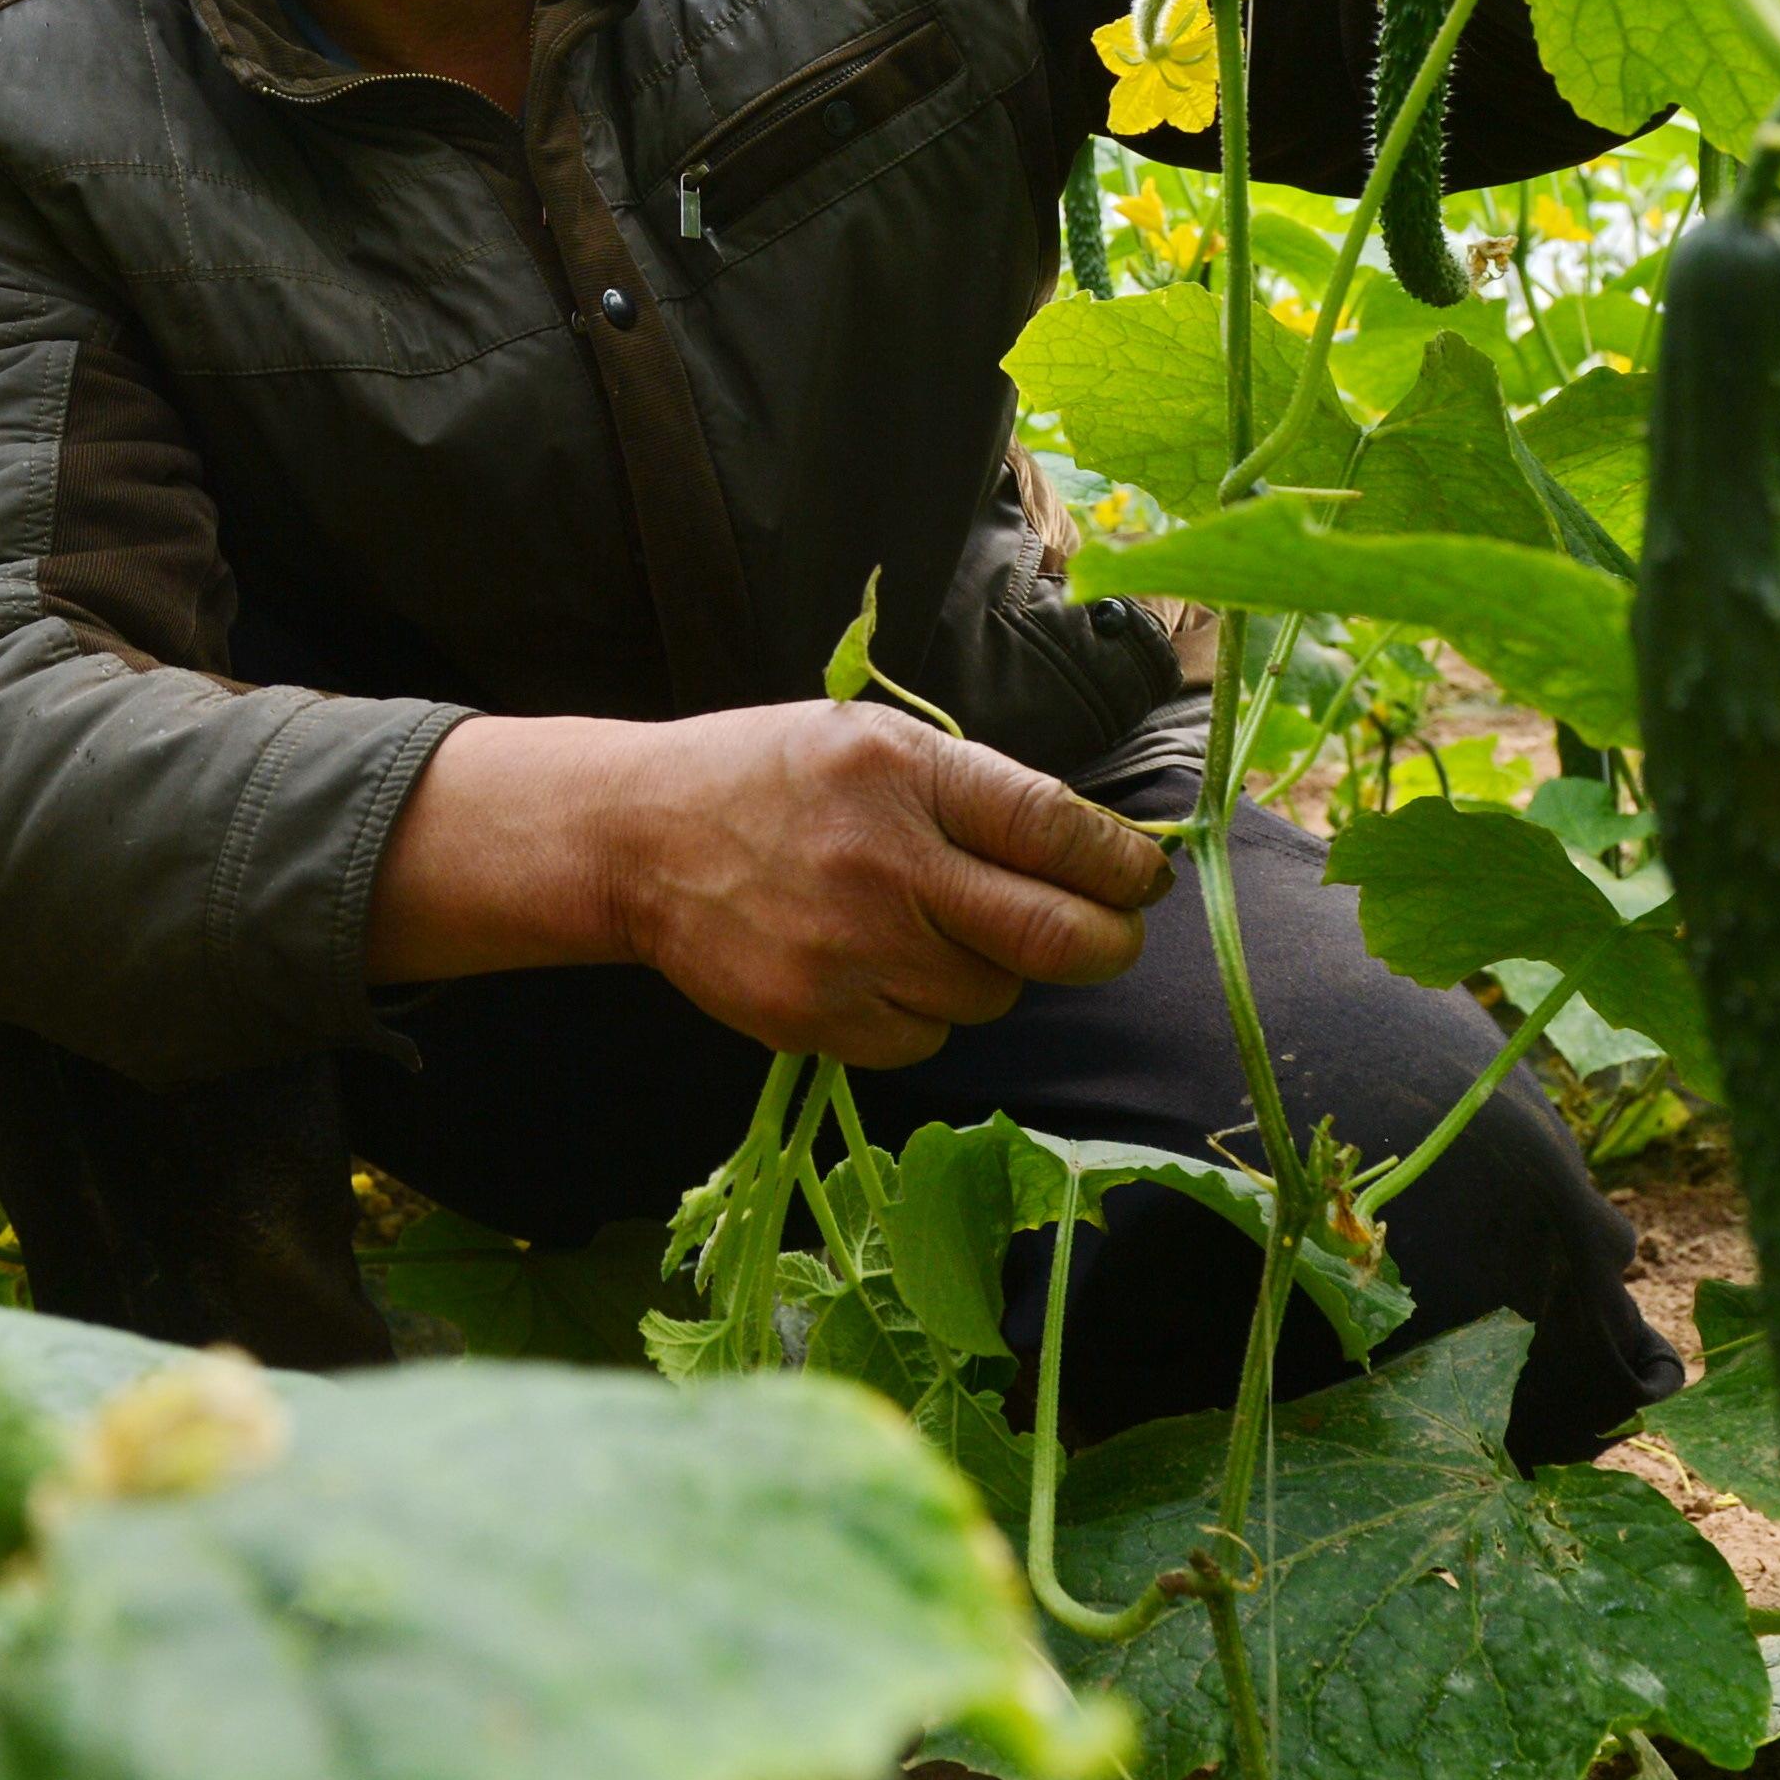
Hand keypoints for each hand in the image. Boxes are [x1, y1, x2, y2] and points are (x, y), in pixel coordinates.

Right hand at [366, 703, 1172, 1068]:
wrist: (635, 838)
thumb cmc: (771, 779)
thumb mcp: (871, 743)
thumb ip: (974, 791)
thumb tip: (1096, 853)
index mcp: (904, 772)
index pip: (1055, 827)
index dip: (1123, 863)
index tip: (1143, 877)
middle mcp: (884, 863)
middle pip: (1054, 936)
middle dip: (1108, 942)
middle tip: (1111, 935)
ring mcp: (849, 951)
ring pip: (992, 995)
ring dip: (990, 971)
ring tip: (934, 929)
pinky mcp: (815, 1019)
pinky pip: (925, 1037)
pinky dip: (922, 1011)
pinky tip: (877, 965)